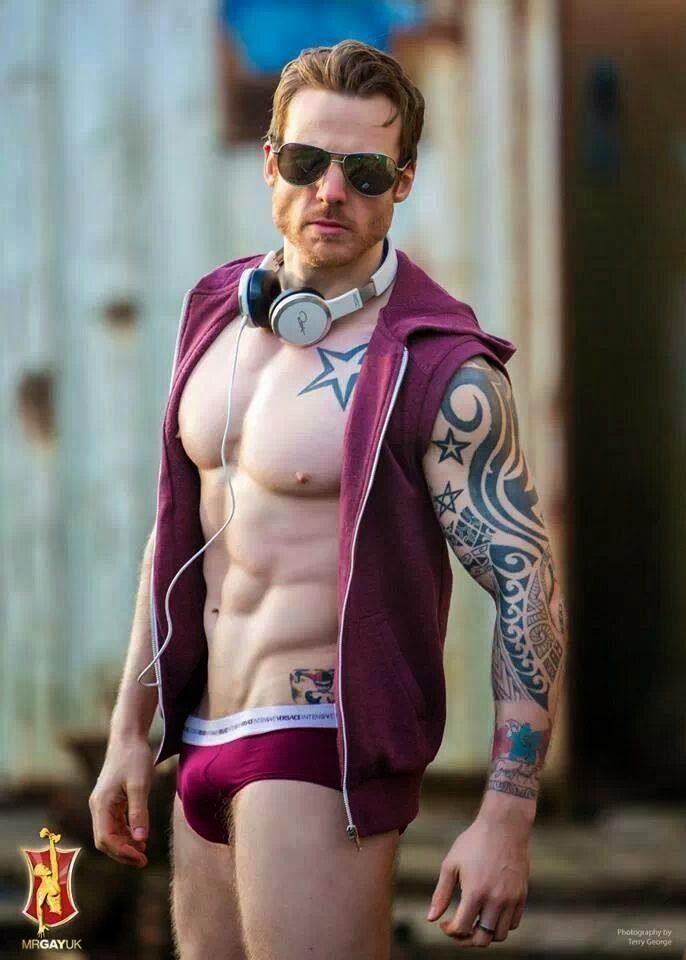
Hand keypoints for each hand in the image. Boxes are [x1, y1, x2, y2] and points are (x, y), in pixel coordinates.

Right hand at [89, 735, 152, 868]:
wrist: (128, 738)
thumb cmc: (134, 758)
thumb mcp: (140, 785)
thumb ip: (139, 813)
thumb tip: (140, 840)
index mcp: (101, 804)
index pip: (105, 839)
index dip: (122, 852)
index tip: (141, 857)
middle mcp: (98, 806)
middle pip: (105, 840)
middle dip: (122, 853)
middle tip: (144, 861)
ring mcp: (103, 804)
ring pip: (110, 834)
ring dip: (125, 845)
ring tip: (143, 852)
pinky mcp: (110, 801)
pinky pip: (114, 824)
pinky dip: (125, 834)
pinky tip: (140, 837)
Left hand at [426, 815, 529, 946]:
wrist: (504, 826)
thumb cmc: (474, 842)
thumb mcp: (451, 864)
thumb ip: (441, 893)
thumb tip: (431, 918)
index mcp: (475, 893)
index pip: (462, 929)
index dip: (450, 931)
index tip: (444, 924)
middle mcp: (495, 900)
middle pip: (482, 939)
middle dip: (466, 940)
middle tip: (458, 931)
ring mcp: (511, 899)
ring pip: (500, 935)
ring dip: (485, 935)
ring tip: (474, 922)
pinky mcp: (522, 895)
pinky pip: (513, 923)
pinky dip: (501, 925)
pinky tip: (490, 913)